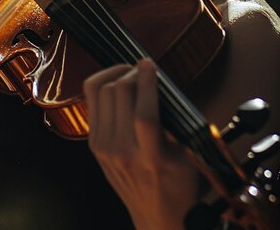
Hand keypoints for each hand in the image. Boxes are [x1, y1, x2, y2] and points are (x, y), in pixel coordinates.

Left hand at [83, 59, 199, 229]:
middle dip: (131, 72)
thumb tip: (160, 83)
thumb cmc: (179, 187)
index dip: (146, 81)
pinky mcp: (93, 143)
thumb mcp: (188, 154)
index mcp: (151, 157)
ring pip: (100, 92)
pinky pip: (91, 101)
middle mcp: (121, 151)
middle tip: (143, 69)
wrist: (157, 218)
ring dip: (115, 75)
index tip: (151, 65)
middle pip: (117, 93)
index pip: (143, 112)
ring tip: (130, 73)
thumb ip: (176, 120)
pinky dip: (102, 85)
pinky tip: (116, 84)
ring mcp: (103, 147)